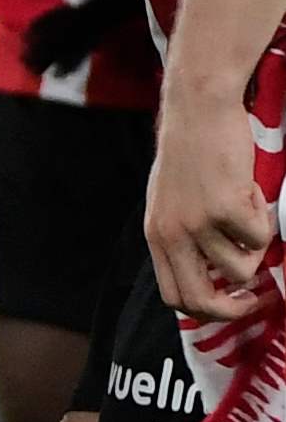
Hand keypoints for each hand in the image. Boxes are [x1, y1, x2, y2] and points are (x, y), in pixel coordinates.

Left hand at [148, 96, 280, 322]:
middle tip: (256, 298)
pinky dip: (265, 220)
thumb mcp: (173, 201)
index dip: (207, 310)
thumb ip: (185, 235)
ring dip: (256, 250)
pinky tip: (252, 193)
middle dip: (233, 309)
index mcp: (156, 236)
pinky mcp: (225, 209)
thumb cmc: (191, 152)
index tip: (232, 301)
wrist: (198, 111)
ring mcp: (197, 224)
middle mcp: (171, 235)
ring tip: (250, 214)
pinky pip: (260, 238)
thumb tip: (213, 271)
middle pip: (199, 301)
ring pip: (241, 269)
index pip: (174, 296)